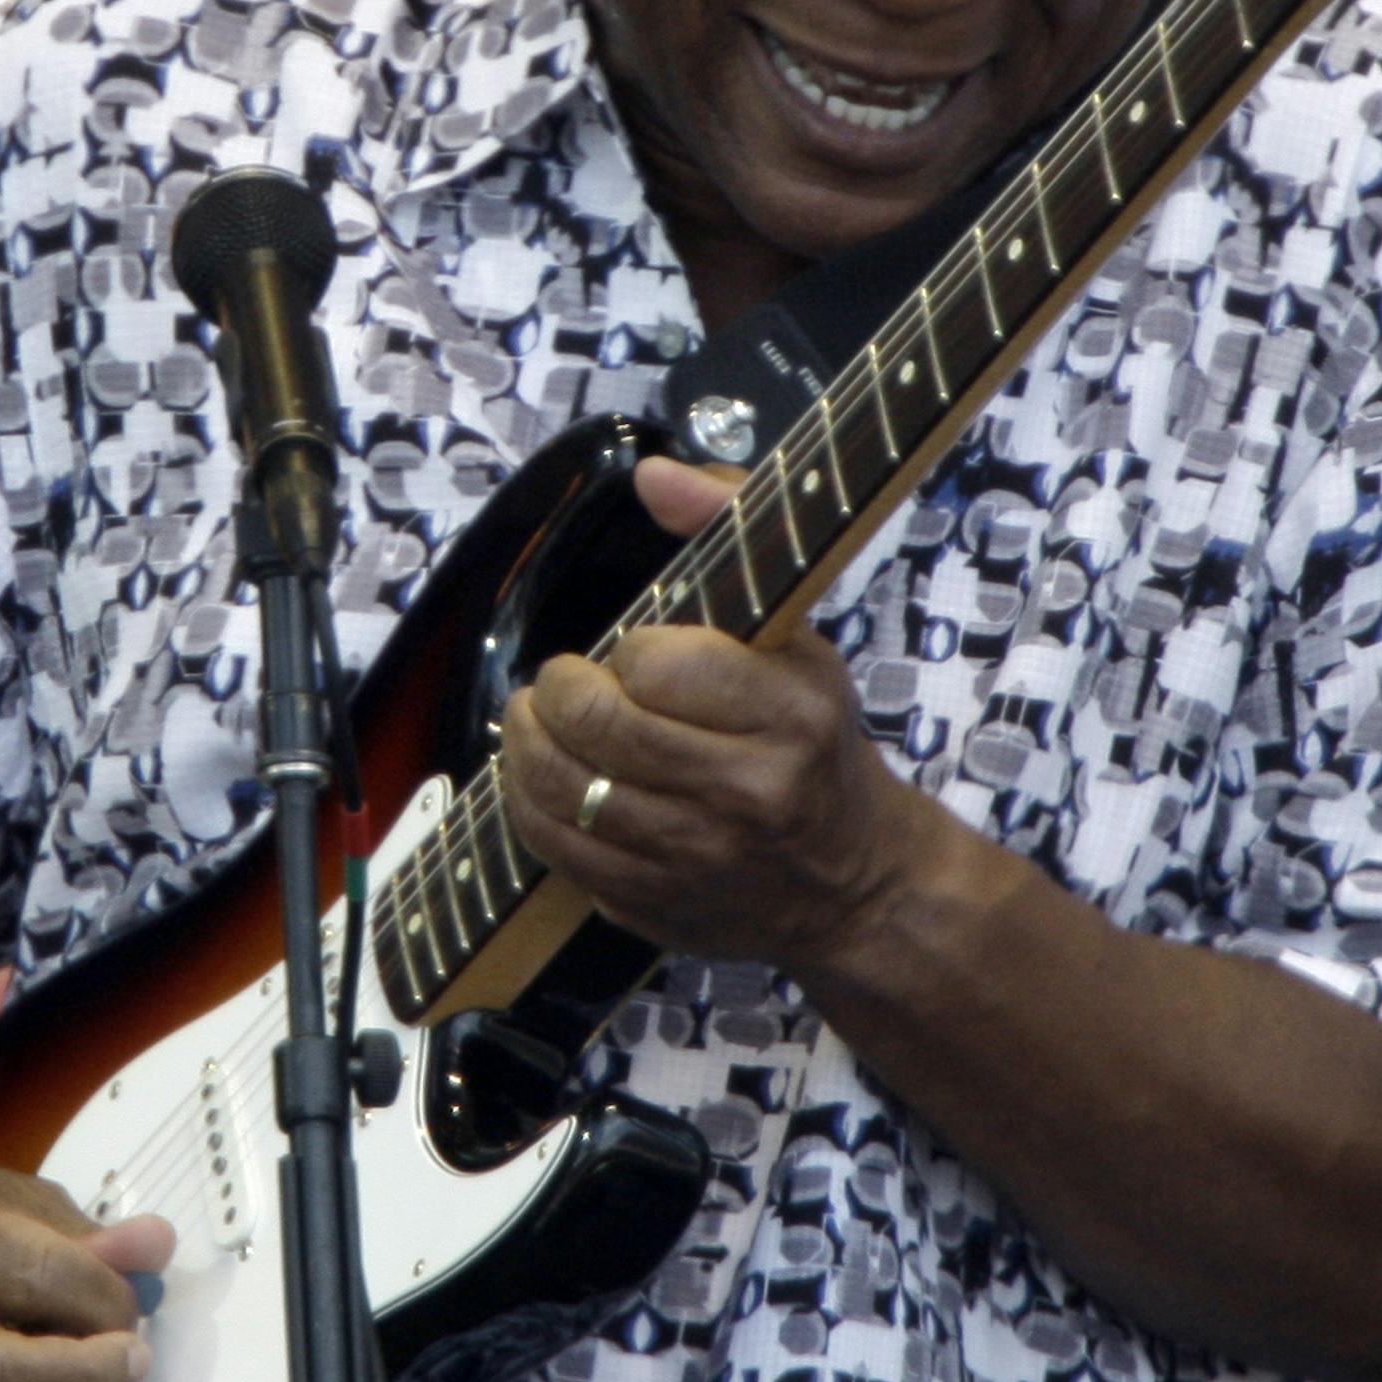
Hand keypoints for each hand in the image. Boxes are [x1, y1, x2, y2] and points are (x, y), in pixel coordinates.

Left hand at [498, 456, 924, 969]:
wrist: (852, 882)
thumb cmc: (813, 739)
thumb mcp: (796, 630)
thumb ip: (730, 531)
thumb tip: (655, 475)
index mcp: (789, 714)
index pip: (657, 664)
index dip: (631, 649)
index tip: (639, 652)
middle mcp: (745, 793)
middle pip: (599, 725)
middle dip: (560, 690)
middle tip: (564, 680)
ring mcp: (695, 859)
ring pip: (562, 790)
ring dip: (529, 742)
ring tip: (541, 719)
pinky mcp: (653, 906)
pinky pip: (555, 849)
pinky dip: (530, 803)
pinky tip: (544, 776)